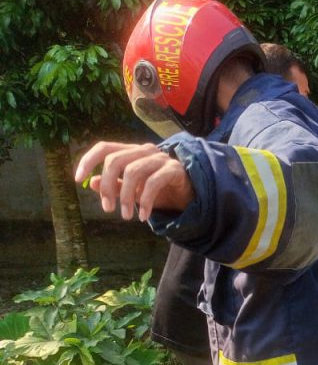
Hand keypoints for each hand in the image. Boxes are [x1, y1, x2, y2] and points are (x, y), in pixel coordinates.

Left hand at [74, 142, 193, 221]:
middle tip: (109, 209)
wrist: (192, 195)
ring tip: (126, 216)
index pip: (104, 147)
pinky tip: (143, 216)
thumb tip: (94, 182)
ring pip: (133, 171)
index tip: (78, 181)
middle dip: (108, 187)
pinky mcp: (174, 170)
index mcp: (132, 152)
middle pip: (115, 160)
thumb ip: (115, 185)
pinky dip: (145, 201)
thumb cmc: (161, 190)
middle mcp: (145, 151)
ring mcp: (160, 158)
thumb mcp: (134, 190)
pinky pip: (153, 182)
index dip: (88, 161)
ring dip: (126, 197)